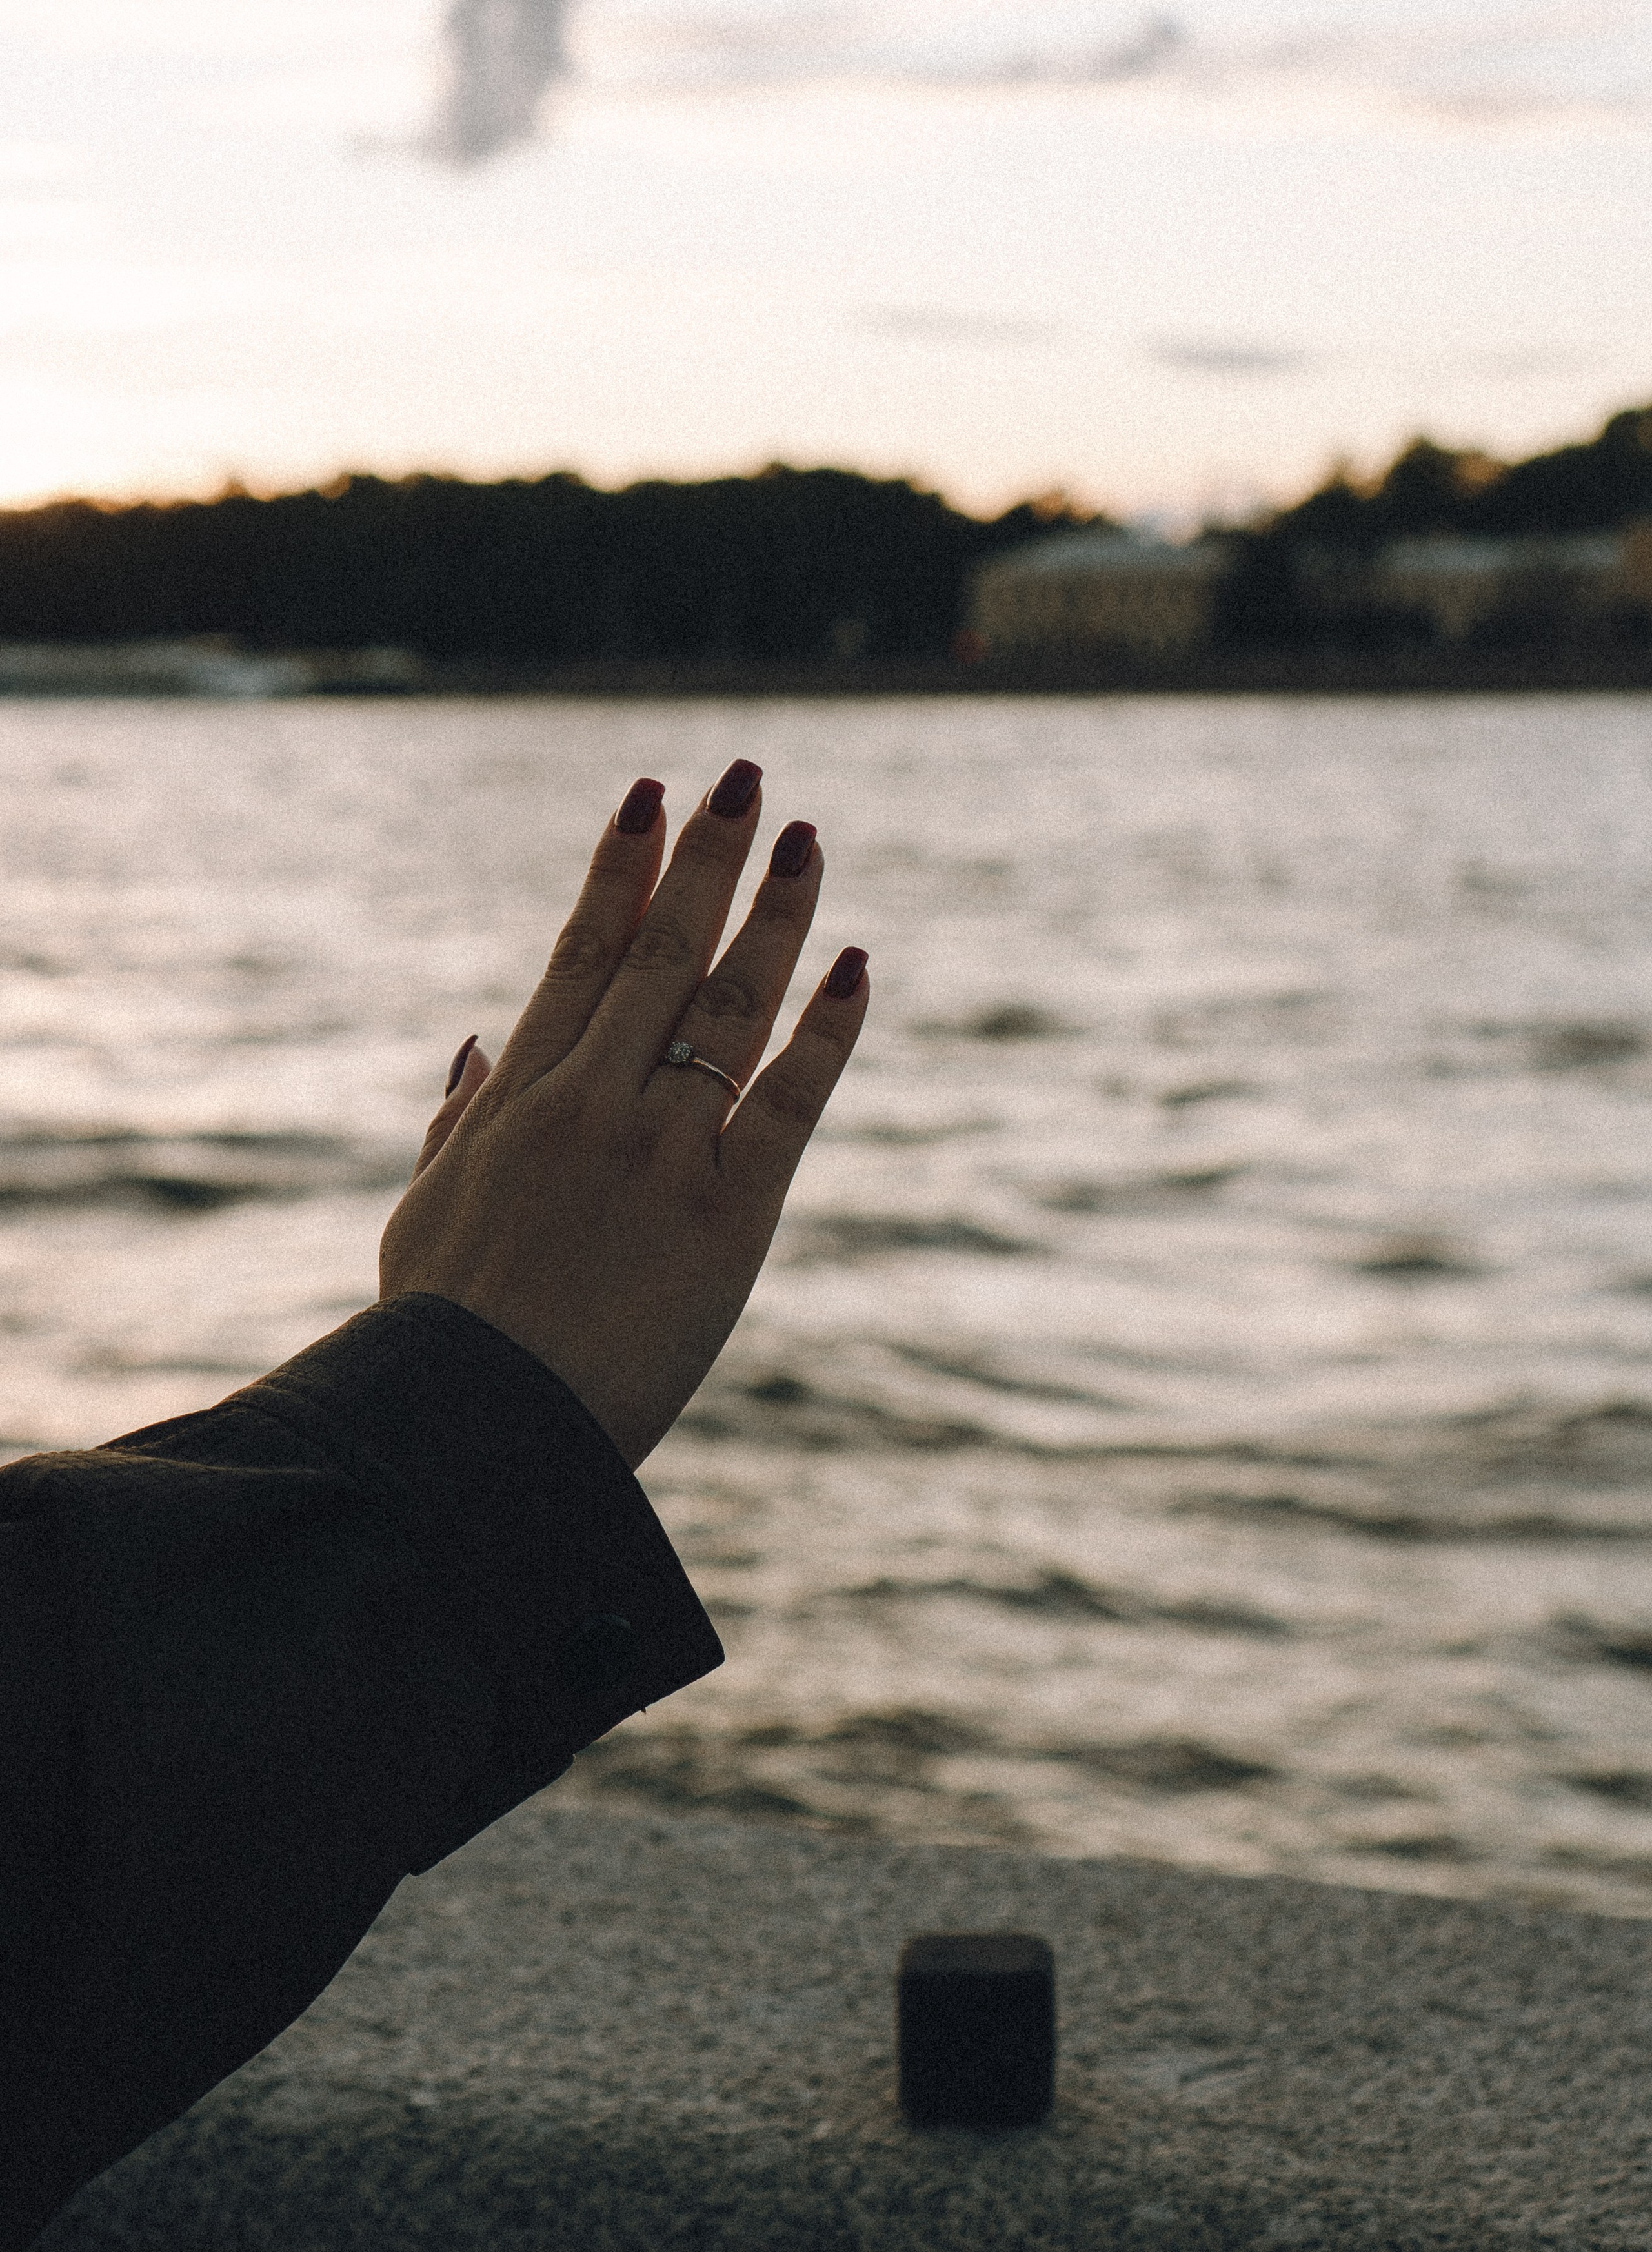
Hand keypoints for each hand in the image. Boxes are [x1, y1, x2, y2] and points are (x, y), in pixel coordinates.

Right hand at [379, 760, 868, 1468]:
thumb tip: (477, 1044)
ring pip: (730, 1003)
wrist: (481, 1428)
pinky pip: (791, 1098)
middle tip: (745, 781)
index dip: (621, 871)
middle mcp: (593, 1102)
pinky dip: (829, 1029)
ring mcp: (662, 1149)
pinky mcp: (729, 1209)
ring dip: (773, 914)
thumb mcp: (424, 1216)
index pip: (580, 955)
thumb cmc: (447, 1338)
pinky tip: (857, 966)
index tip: (651, 799)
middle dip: (705, 859)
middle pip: (662, 953)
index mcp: (521, 1100)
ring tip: (804, 839)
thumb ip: (456, 1125)